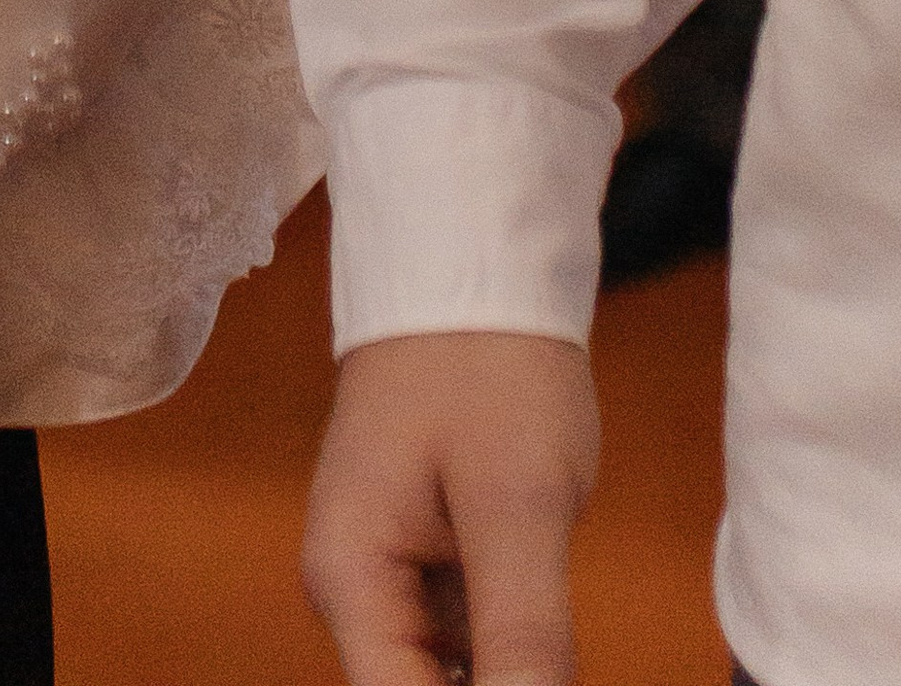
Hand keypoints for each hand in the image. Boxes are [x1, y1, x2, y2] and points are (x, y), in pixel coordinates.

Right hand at [302, 332, 596, 685]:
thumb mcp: (519, 501)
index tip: (542, 683)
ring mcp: (388, 566)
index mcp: (350, 578)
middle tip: (549, 619)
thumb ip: (522, 633)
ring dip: (511, 668)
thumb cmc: (488, 361)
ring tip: (546, 586)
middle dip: (499, 685)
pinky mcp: (425, 548)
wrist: (474, 257)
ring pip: (451, 671)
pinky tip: (550, 606)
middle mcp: (354, 585)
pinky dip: (514, 637)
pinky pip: (469, 628)